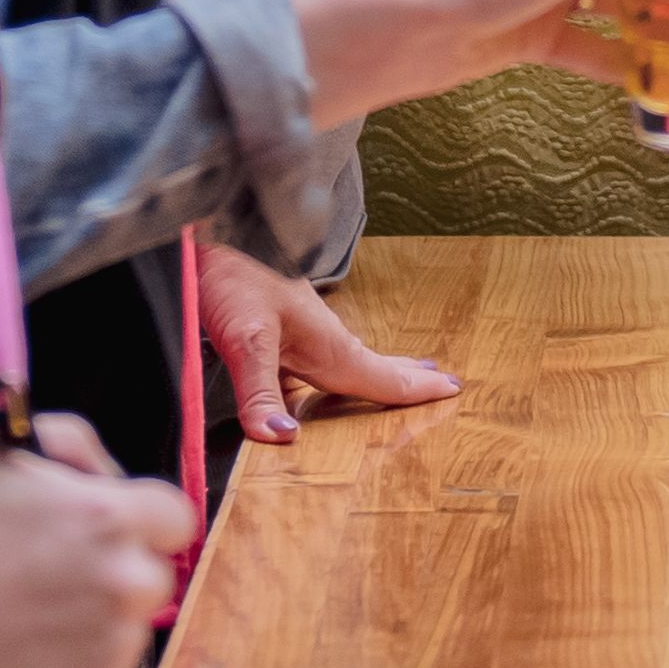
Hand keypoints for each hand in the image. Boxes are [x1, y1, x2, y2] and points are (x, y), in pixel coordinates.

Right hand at [0, 412, 197, 667]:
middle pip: (155, 576)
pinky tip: (29, 661)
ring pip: (131, 630)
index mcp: (112, 515)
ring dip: (97, 626)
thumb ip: (69, 441)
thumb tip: (108, 469)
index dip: (142, 523)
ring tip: (32, 624)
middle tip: (58, 582)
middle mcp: (126, 581)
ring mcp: (114, 647)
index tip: (110, 536)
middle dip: (118, 574)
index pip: (174, 517)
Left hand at [194, 244, 457, 447]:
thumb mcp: (247, 338)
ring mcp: (301, 331)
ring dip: (376, 370)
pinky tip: (322, 377)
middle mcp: (321, 340)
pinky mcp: (277, 328)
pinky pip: (318, 359)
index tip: (453, 389)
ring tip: (400, 375)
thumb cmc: (236, 274)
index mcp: (327, 345)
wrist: (216, 227)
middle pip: (373, 366)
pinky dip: (335, 370)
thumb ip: (261, 393)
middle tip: (442, 380)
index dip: (416, 389)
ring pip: (348, 360)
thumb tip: (284, 440)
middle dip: (406, 377)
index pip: (381, 376)